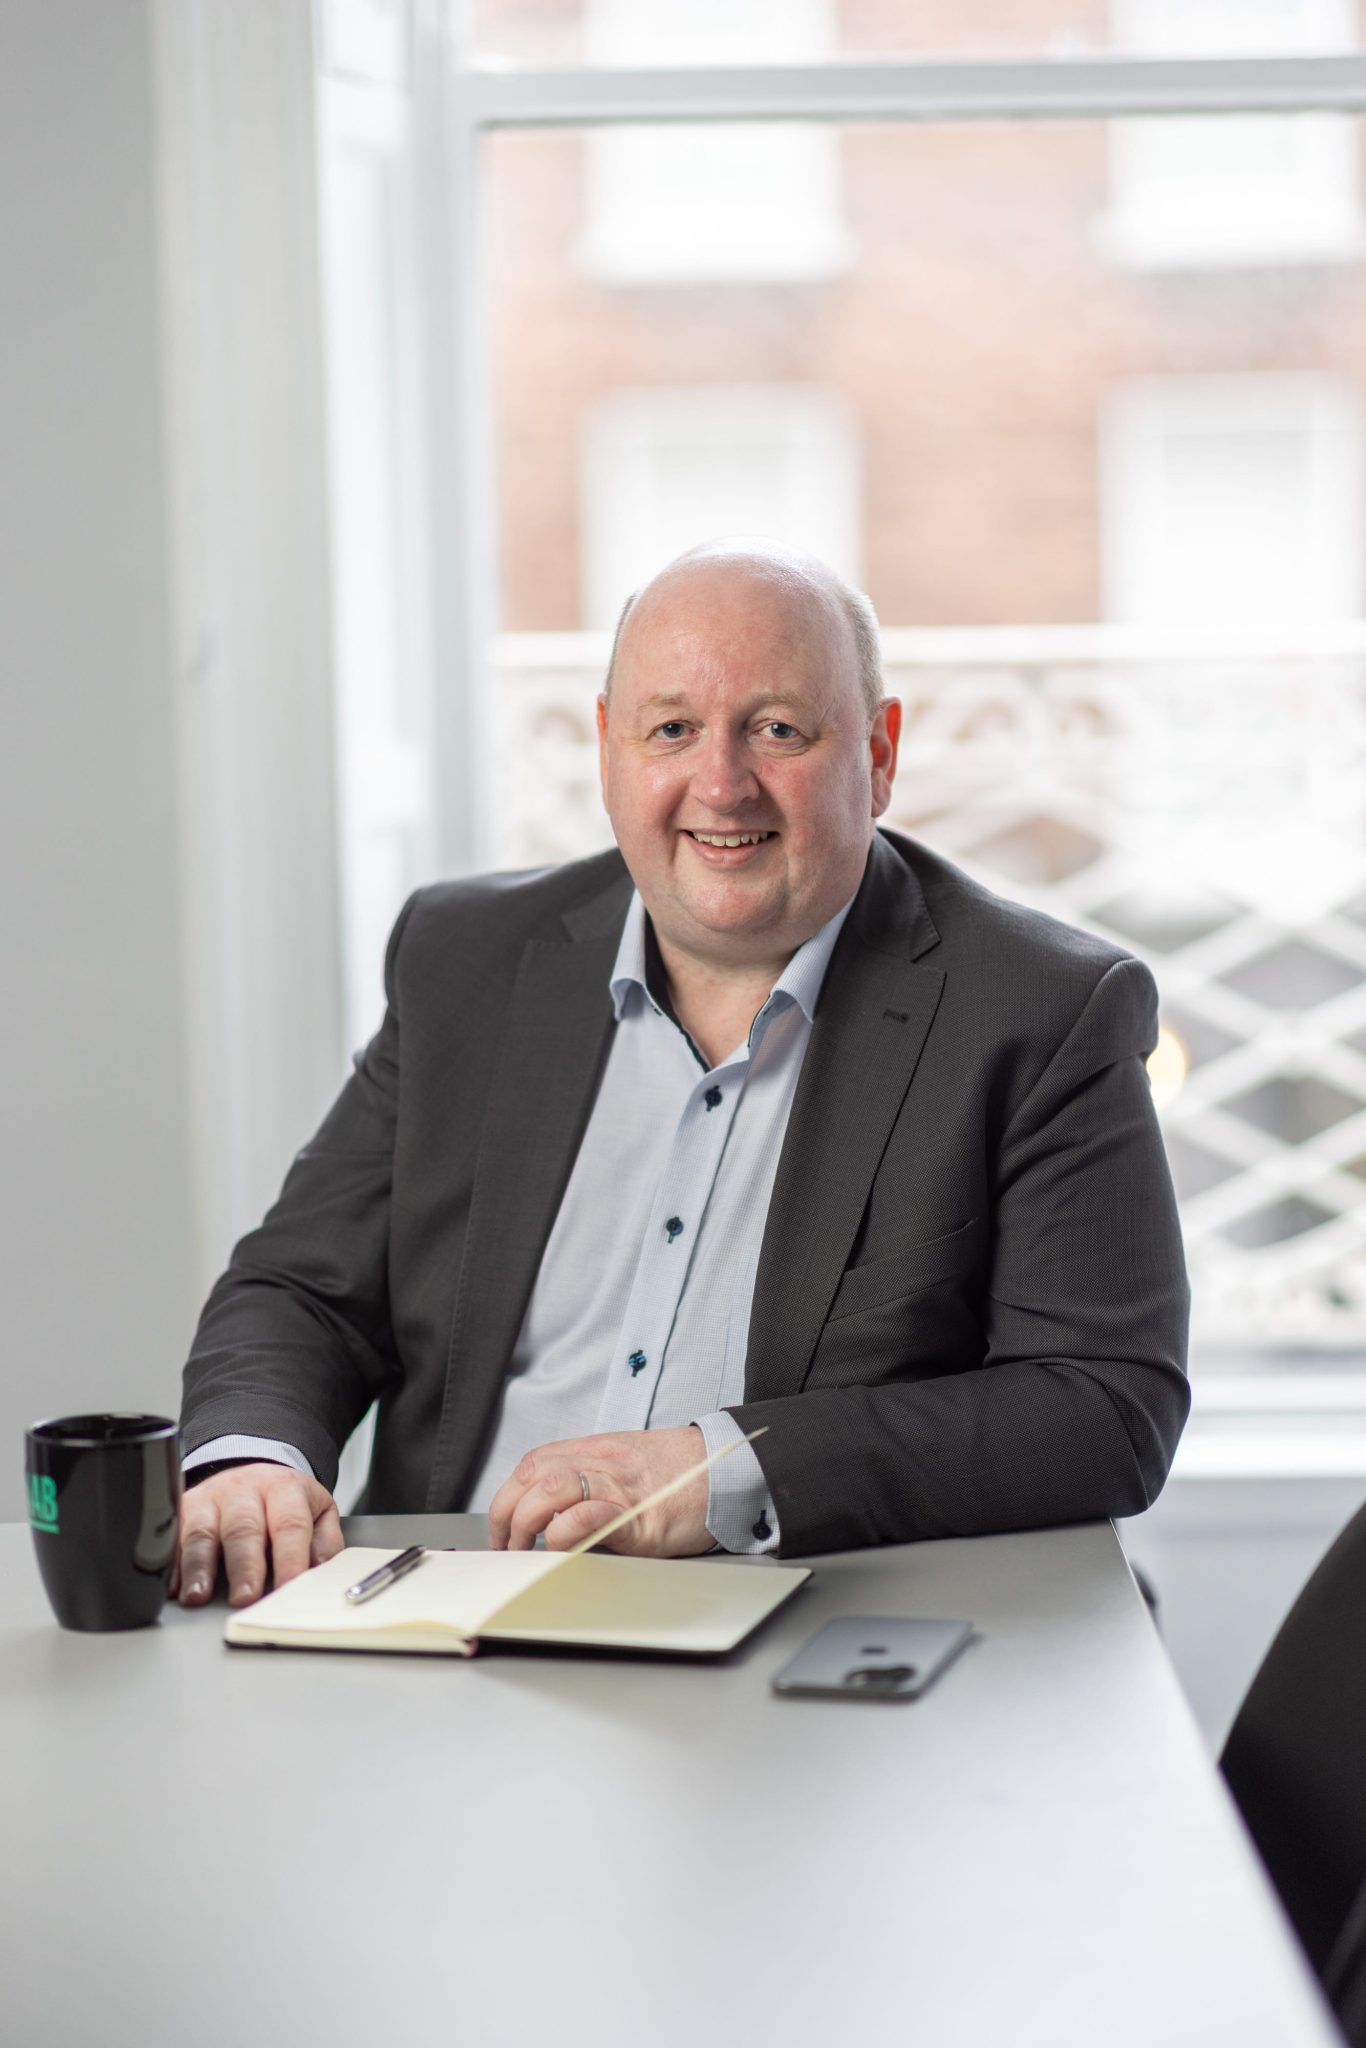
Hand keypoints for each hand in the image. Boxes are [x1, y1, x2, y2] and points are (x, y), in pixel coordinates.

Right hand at [173, 1463, 342, 1608]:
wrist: (252, 1471)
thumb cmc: (284, 1501)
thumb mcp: (318, 1510)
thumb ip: (324, 1542)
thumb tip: (320, 1571)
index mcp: (283, 1489)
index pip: (290, 1524)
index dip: (290, 1557)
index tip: (289, 1586)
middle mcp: (244, 1490)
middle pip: (243, 1528)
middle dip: (244, 1566)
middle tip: (245, 1597)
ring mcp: (210, 1499)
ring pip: (202, 1532)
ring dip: (199, 1567)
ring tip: (199, 1595)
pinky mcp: (183, 1509)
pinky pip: (173, 1537)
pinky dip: (173, 1565)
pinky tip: (174, 1587)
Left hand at [487, 1426, 710, 1557]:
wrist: (731, 1471)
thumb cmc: (684, 1475)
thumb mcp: (631, 1468)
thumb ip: (596, 1485)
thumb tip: (559, 1520)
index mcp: (599, 1450)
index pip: (535, 1461)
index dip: (509, 1493)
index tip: (503, 1524)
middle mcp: (604, 1463)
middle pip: (533, 1475)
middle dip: (506, 1512)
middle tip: (507, 1544)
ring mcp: (620, 1487)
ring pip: (551, 1488)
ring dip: (526, 1522)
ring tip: (524, 1549)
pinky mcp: (639, 1516)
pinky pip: (587, 1515)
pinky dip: (563, 1533)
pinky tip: (559, 1549)